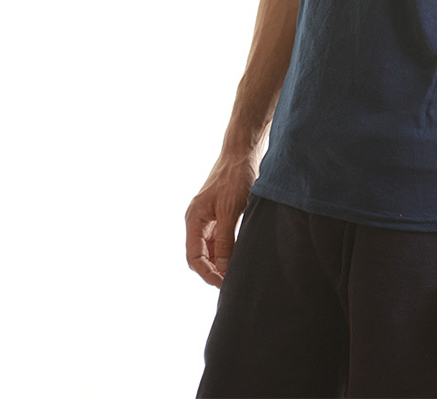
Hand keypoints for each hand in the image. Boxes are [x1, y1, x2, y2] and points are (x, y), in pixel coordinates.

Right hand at [185, 152, 258, 287]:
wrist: (242, 152)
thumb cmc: (235, 177)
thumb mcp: (231, 210)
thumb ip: (226, 240)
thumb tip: (223, 269)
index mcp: (194, 220)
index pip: (194, 257)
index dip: (207, 274)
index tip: (223, 285)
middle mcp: (198, 222)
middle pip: (201, 257)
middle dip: (214, 271)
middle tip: (233, 283)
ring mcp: (208, 219)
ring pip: (212, 250)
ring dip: (222, 262)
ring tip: (239, 273)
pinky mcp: (220, 216)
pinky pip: (221, 240)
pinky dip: (229, 251)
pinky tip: (241, 257)